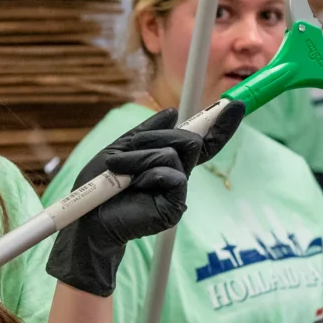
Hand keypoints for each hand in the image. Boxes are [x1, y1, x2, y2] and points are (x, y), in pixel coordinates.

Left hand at [48, 102, 243, 296]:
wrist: (88, 216)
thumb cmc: (101, 185)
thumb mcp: (121, 149)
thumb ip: (147, 132)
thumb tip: (173, 113)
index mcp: (167, 161)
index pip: (200, 141)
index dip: (218, 124)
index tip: (234, 105)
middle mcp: (177, 175)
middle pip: (190, 140)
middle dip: (158, 137)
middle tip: (130, 147)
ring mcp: (178, 192)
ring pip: (175, 153)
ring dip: (141, 157)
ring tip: (119, 172)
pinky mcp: (175, 207)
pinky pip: (171, 174)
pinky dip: (147, 174)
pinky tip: (133, 187)